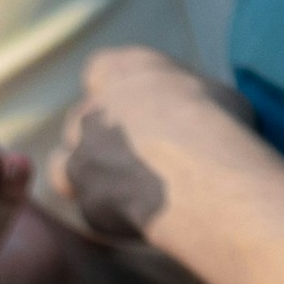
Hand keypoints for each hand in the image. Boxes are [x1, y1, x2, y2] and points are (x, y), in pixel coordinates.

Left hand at [49, 44, 256, 253]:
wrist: (202, 176)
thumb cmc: (218, 127)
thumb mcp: (212, 92)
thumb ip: (183, 97)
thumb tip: (192, 110)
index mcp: (124, 69)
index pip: (99, 70)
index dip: (112, 92)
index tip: (133, 109)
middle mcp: (93, 107)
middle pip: (83, 120)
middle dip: (101, 137)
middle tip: (134, 158)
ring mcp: (81, 153)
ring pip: (66, 162)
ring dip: (86, 174)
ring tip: (122, 188)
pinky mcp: (84, 198)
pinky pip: (83, 203)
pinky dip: (99, 208)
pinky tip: (128, 214)